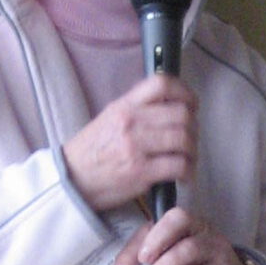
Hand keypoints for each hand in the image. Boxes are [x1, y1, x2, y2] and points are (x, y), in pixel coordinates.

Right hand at [62, 78, 198, 213]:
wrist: (72, 179)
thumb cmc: (92, 151)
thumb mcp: (109, 118)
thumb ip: (137, 109)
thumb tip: (170, 106)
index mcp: (124, 106)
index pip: (161, 84)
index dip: (185, 92)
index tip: (192, 104)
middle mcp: (131, 122)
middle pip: (181, 114)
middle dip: (193, 127)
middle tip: (191, 138)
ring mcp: (137, 147)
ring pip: (184, 139)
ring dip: (193, 151)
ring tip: (188, 158)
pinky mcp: (141, 172)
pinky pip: (178, 166)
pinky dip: (188, 172)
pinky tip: (184, 176)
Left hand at [114, 206, 259, 264]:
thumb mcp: (175, 264)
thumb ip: (151, 262)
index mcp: (188, 224)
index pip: (162, 221)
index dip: (141, 241)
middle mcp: (203, 230)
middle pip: (180, 220)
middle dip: (156, 241)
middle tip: (142, 263)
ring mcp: (216, 250)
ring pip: (189, 248)